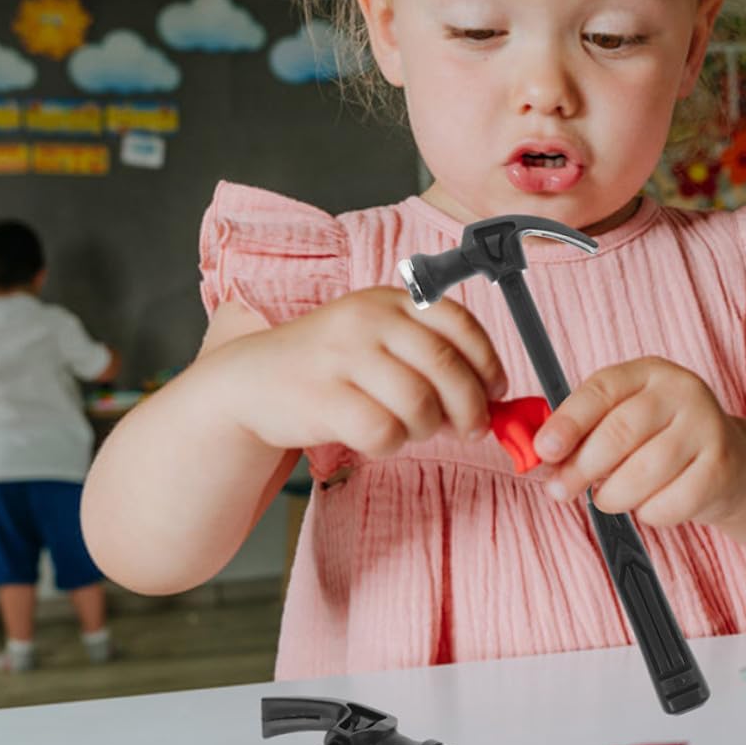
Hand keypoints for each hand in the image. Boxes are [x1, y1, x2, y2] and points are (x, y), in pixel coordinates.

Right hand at [209, 286, 508, 455]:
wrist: (250, 382)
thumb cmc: (329, 367)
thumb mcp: (377, 340)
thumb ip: (430, 357)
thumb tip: (492, 400)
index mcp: (390, 300)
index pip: (459, 324)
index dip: (488, 363)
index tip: (495, 392)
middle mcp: (368, 319)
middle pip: (446, 368)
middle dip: (471, 408)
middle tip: (470, 430)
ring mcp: (343, 356)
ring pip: (419, 405)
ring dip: (426, 429)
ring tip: (408, 429)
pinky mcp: (323, 397)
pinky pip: (383, 432)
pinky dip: (390, 444)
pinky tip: (374, 437)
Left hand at [531, 356, 745, 527]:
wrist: (725, 463)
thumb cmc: (656, 442)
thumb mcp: (620, 421)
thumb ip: (582, 435)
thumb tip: (544, 462)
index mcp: (647, 373)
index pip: (601, 390)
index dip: (568, 422)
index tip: (544, 450)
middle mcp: (681, 391)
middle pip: (620, 432)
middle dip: (581, 467)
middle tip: (560, 490)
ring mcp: (706, 427)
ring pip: (644, 471)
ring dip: (614, 495)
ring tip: (608, 498)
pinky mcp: (721, 468)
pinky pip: (670, 502)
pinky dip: (648, 513)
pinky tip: (648, 504)